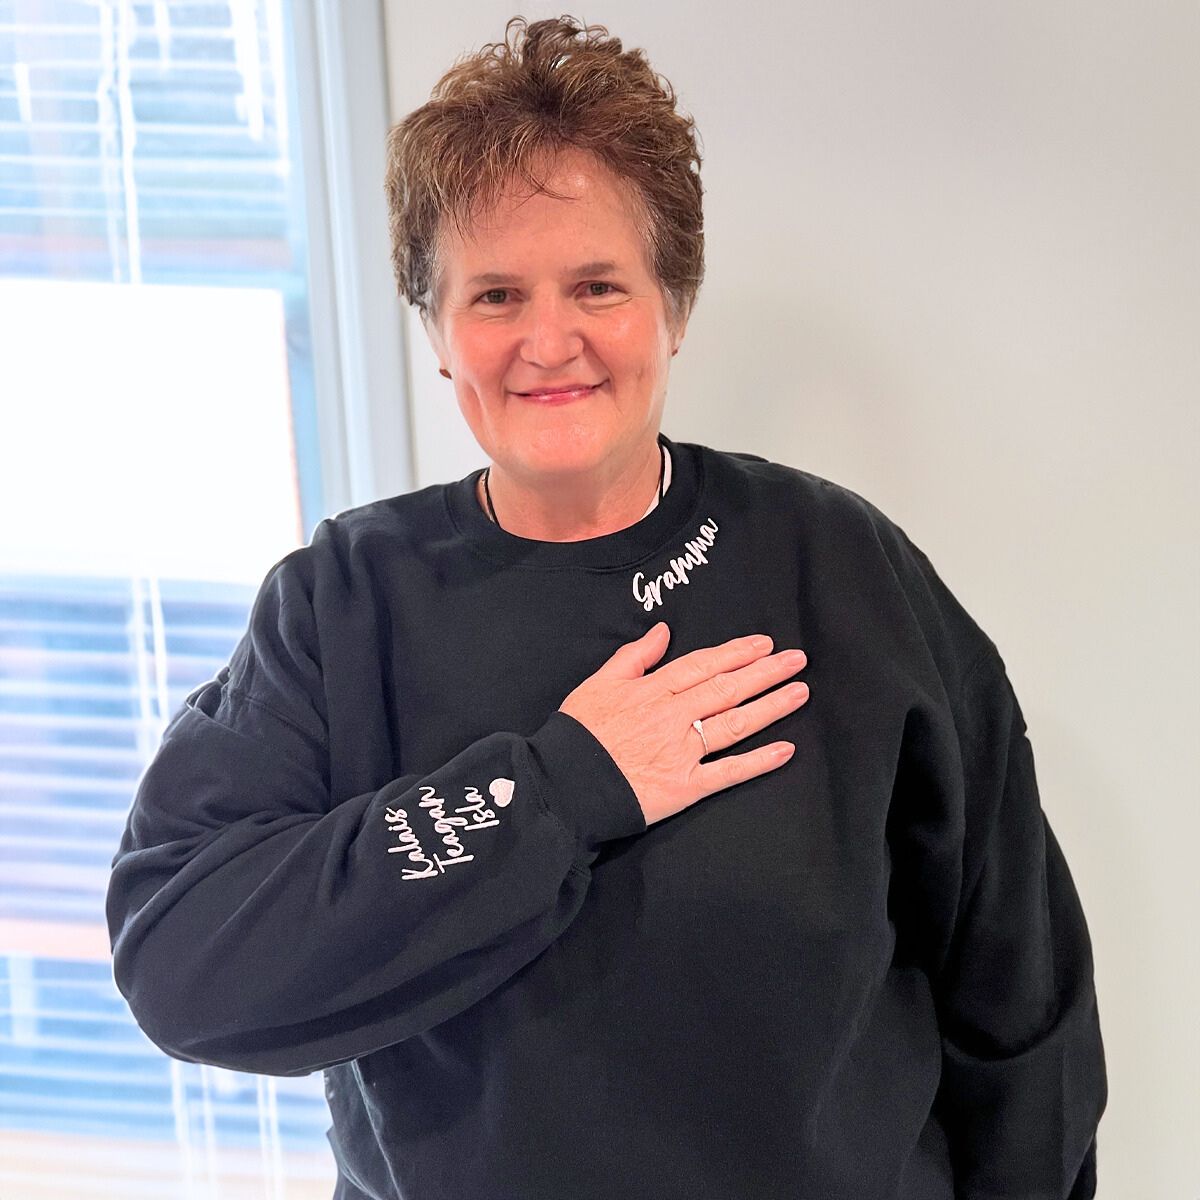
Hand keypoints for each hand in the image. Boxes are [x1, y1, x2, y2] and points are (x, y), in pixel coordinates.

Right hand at [558, 623, 808, 826]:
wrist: (561, 785)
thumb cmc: (576, 734)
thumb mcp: (597, 683)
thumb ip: (633, 657)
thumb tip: (663, 630)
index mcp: (652, 690)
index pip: (703, 665)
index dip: (735, 652)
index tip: (763, 643)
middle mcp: (674, 716)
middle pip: (727, 688)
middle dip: (765, 672)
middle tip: (797, 659)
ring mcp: (682, 751)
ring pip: (735, 723)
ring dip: (771, 706)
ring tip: (800, 691)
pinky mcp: (685, 786)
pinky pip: (728, 772)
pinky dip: (758, 762)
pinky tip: (786, 750)